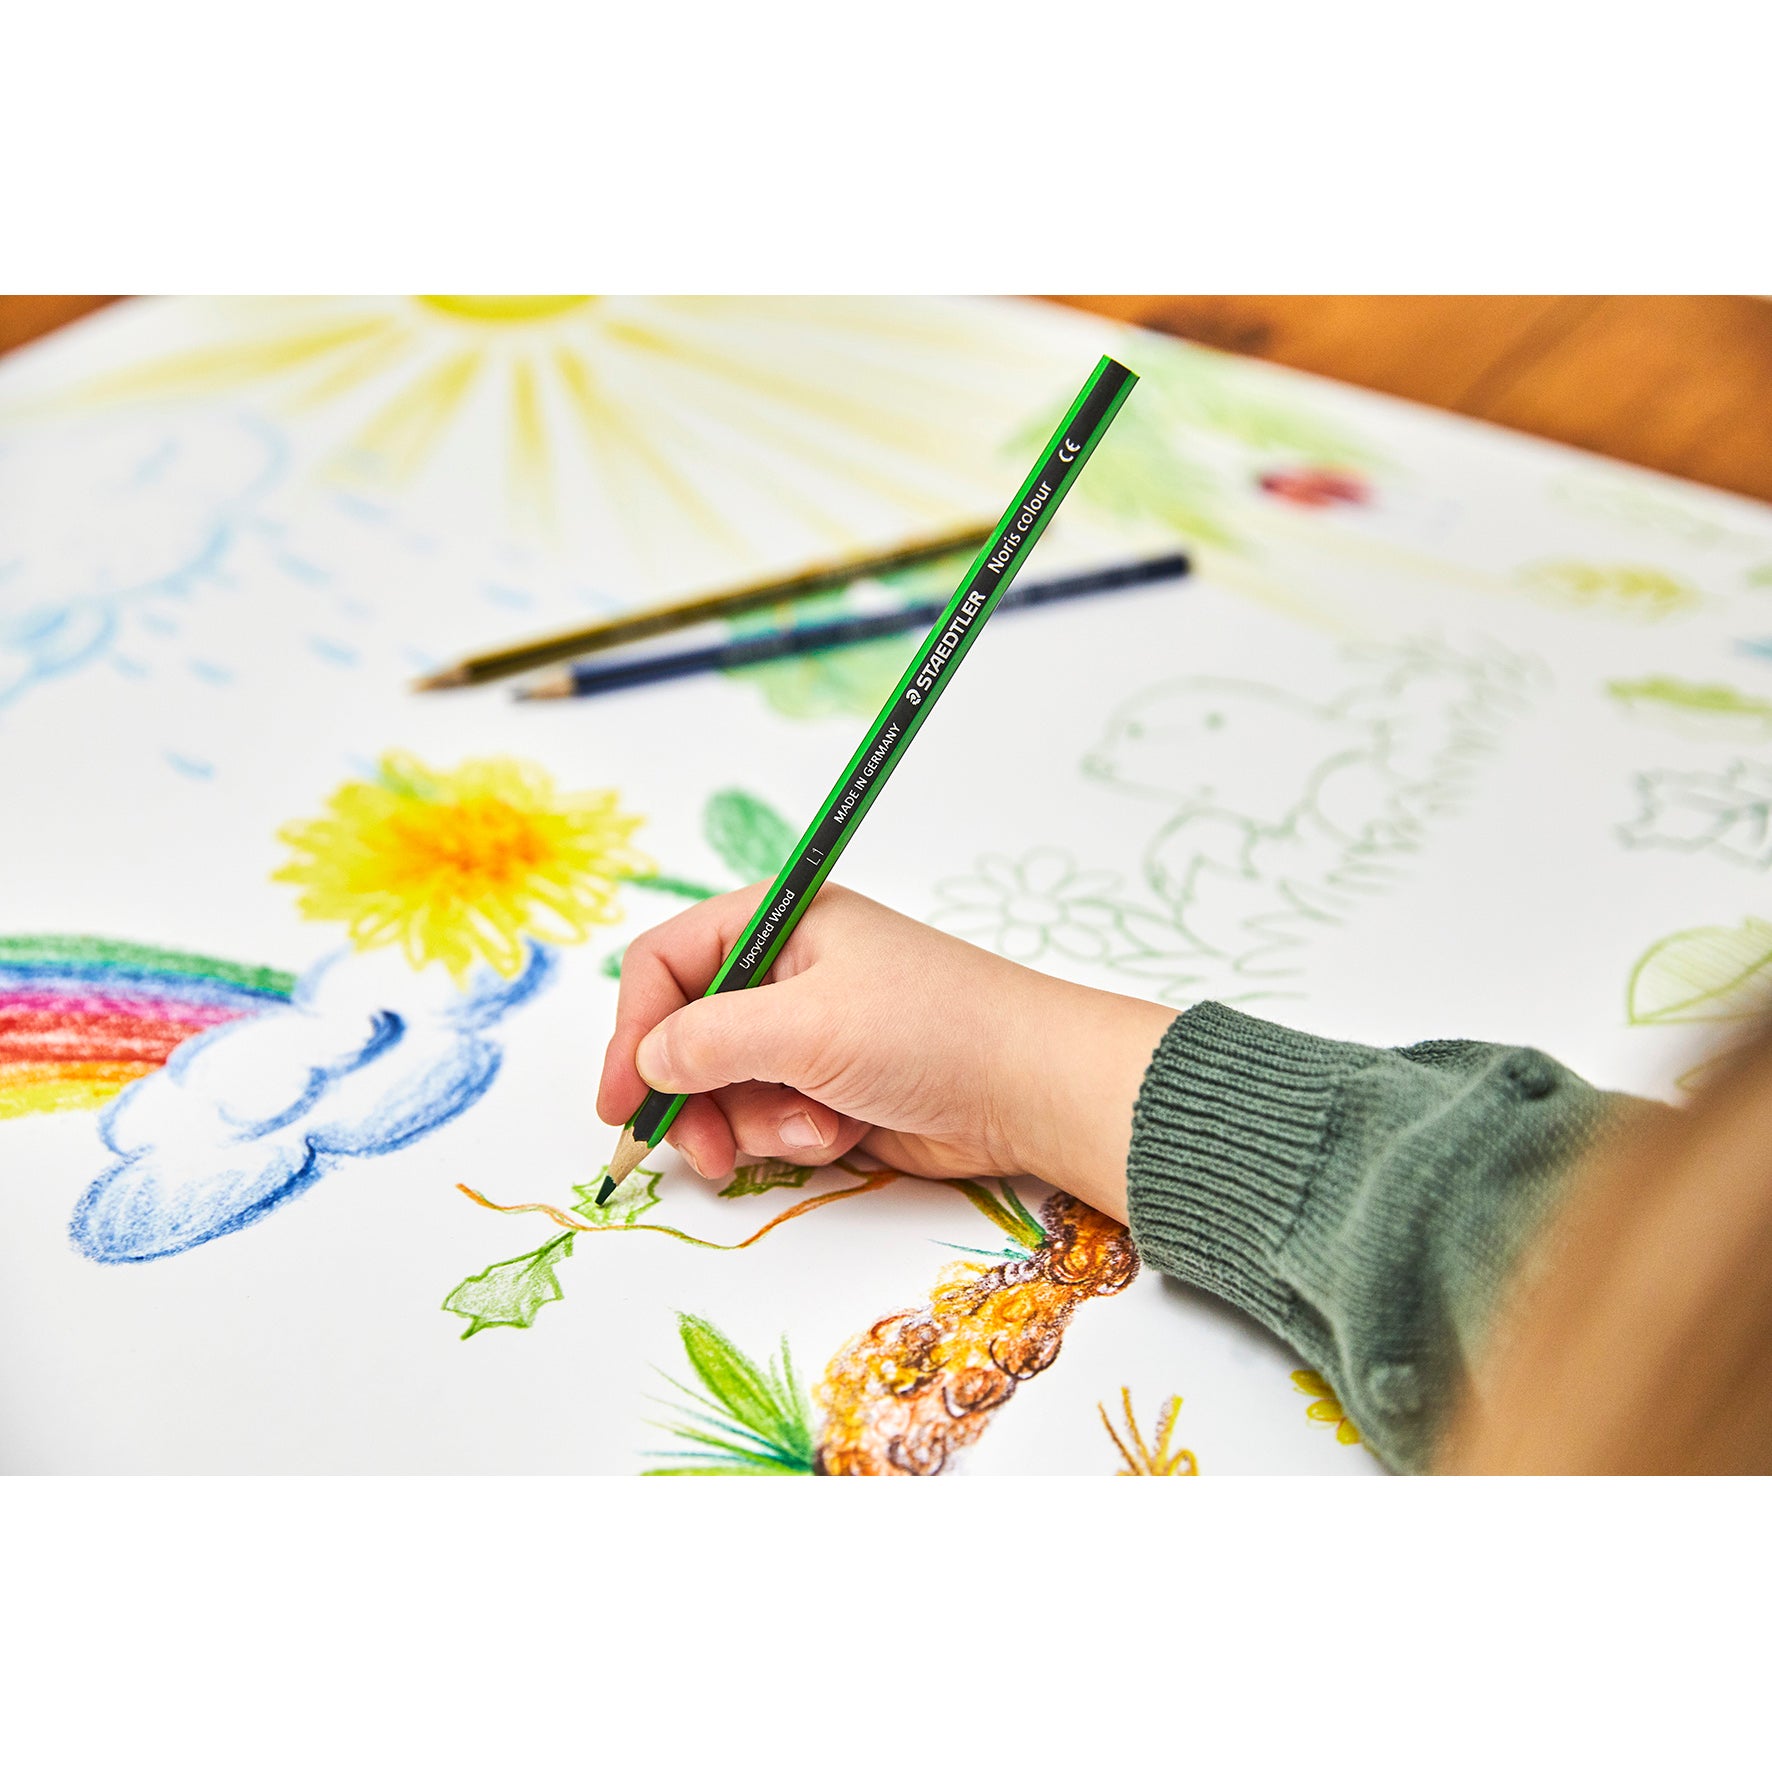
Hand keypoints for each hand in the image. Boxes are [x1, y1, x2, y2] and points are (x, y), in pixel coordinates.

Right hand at [596, 882, 1175, 1222]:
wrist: (1031, 1089)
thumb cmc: (930, 1030)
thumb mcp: (806, 1026)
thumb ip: (710, 1041)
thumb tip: (646, 1061)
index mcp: (776, 922)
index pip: (665, 964)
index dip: (632, 1030)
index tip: (621, 1101)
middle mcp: (783, 971)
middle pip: (685, 1038)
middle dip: (696, 1099)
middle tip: (710, 1152)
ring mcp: (806, 1032)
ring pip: (725, 1091)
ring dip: (759, 1124)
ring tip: (819, 1128)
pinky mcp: (829, 1086)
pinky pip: (770, 1120)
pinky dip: (795, 1137)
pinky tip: (846, 1134)